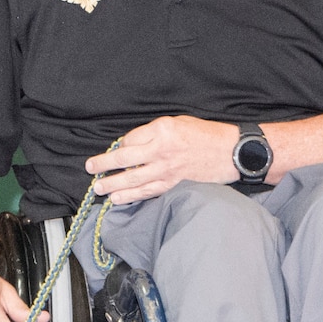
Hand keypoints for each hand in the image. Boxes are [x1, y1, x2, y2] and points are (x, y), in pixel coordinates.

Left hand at [85, 115, 240, 203]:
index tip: (115, 150)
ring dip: (112, 184)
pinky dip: (130, 196)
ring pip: (132, 179)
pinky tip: (117, 199)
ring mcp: (167, 170)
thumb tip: (132, 144)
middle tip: (90, 168)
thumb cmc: (207, 134)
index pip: (130, 140)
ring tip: (98, 187)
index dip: (119, 146)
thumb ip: (155, 132)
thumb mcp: (179, 122)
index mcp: (162, 129)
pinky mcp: (173, 184)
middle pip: (124, 159)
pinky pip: (147, 192)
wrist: (232, 152)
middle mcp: (161, 150)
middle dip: (104, 164)